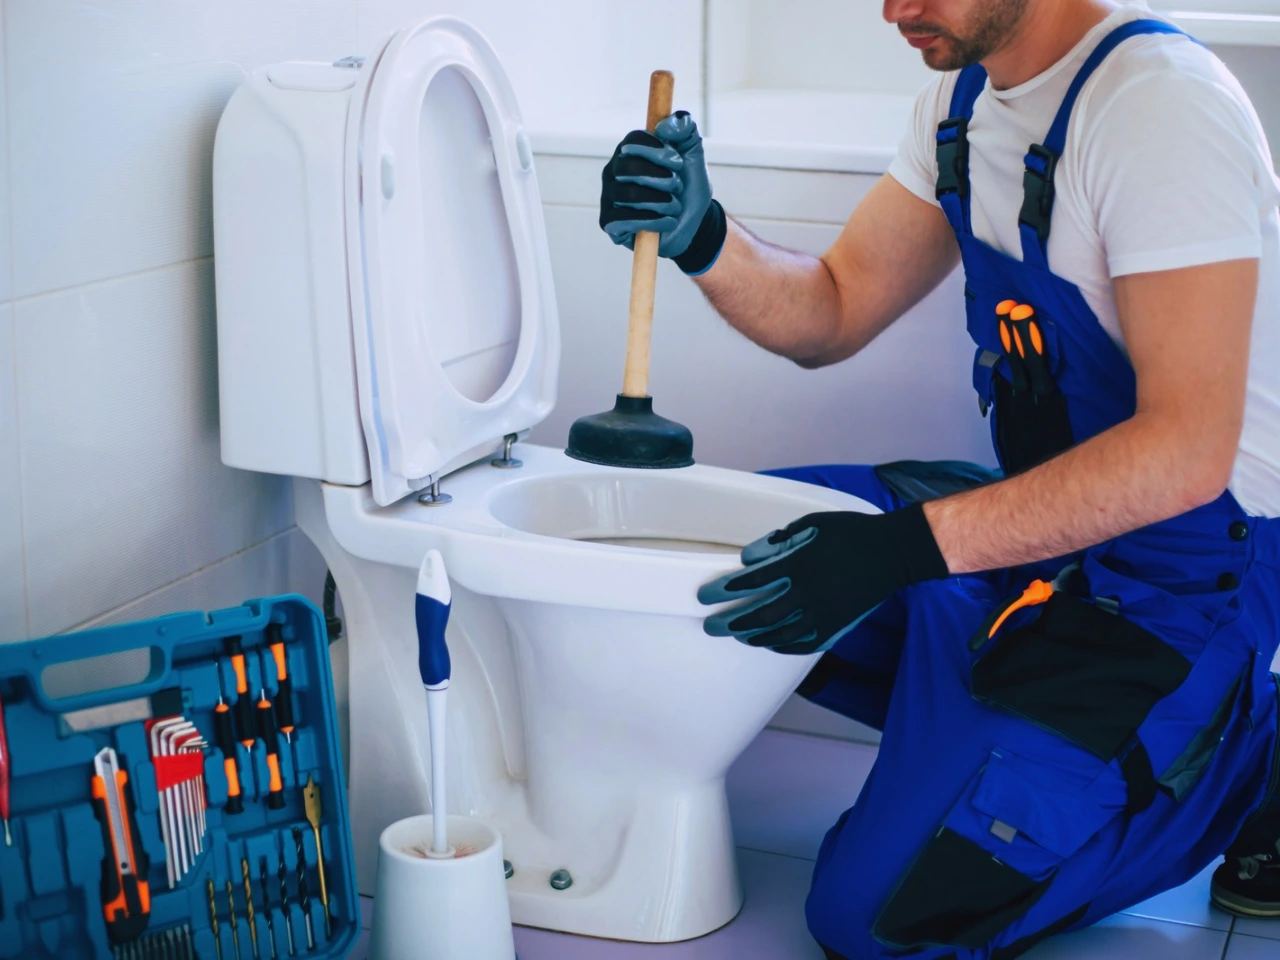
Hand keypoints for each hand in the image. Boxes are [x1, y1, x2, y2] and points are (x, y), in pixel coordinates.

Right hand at [598, 111, 726, 274]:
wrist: (693, 223)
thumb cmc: (688, 187)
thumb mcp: (693, 156)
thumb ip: (686, 131)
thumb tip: (667, 122)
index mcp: (630, 150)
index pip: (633, 141)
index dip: (656, 150)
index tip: (678, 162)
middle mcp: (614, 171)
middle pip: (628, 167)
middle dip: (660, 178)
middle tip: (678, 186)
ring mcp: (609, 197)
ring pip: (628, 195)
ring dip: (661, 202)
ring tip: (675, 206)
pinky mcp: (609, 223)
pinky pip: (623, 220)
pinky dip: (652, 220)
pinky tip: (668, 222)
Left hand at [697, 505, 948, 654]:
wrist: (892, 553)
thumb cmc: (852, 533)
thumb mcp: (812, 524)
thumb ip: (780, 540)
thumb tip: (751, 557)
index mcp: (799, 565)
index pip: (752, 582)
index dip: (726, 590)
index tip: (708, 595)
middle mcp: (807, 593)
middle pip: (760, 614)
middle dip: (730, 621)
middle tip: (711, 626)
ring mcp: (823, 613)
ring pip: (779, 634)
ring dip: (753, 636)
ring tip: (737, 636)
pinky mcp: (836, 625)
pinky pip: (804, 643)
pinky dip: (783, 646)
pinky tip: (770, 644)